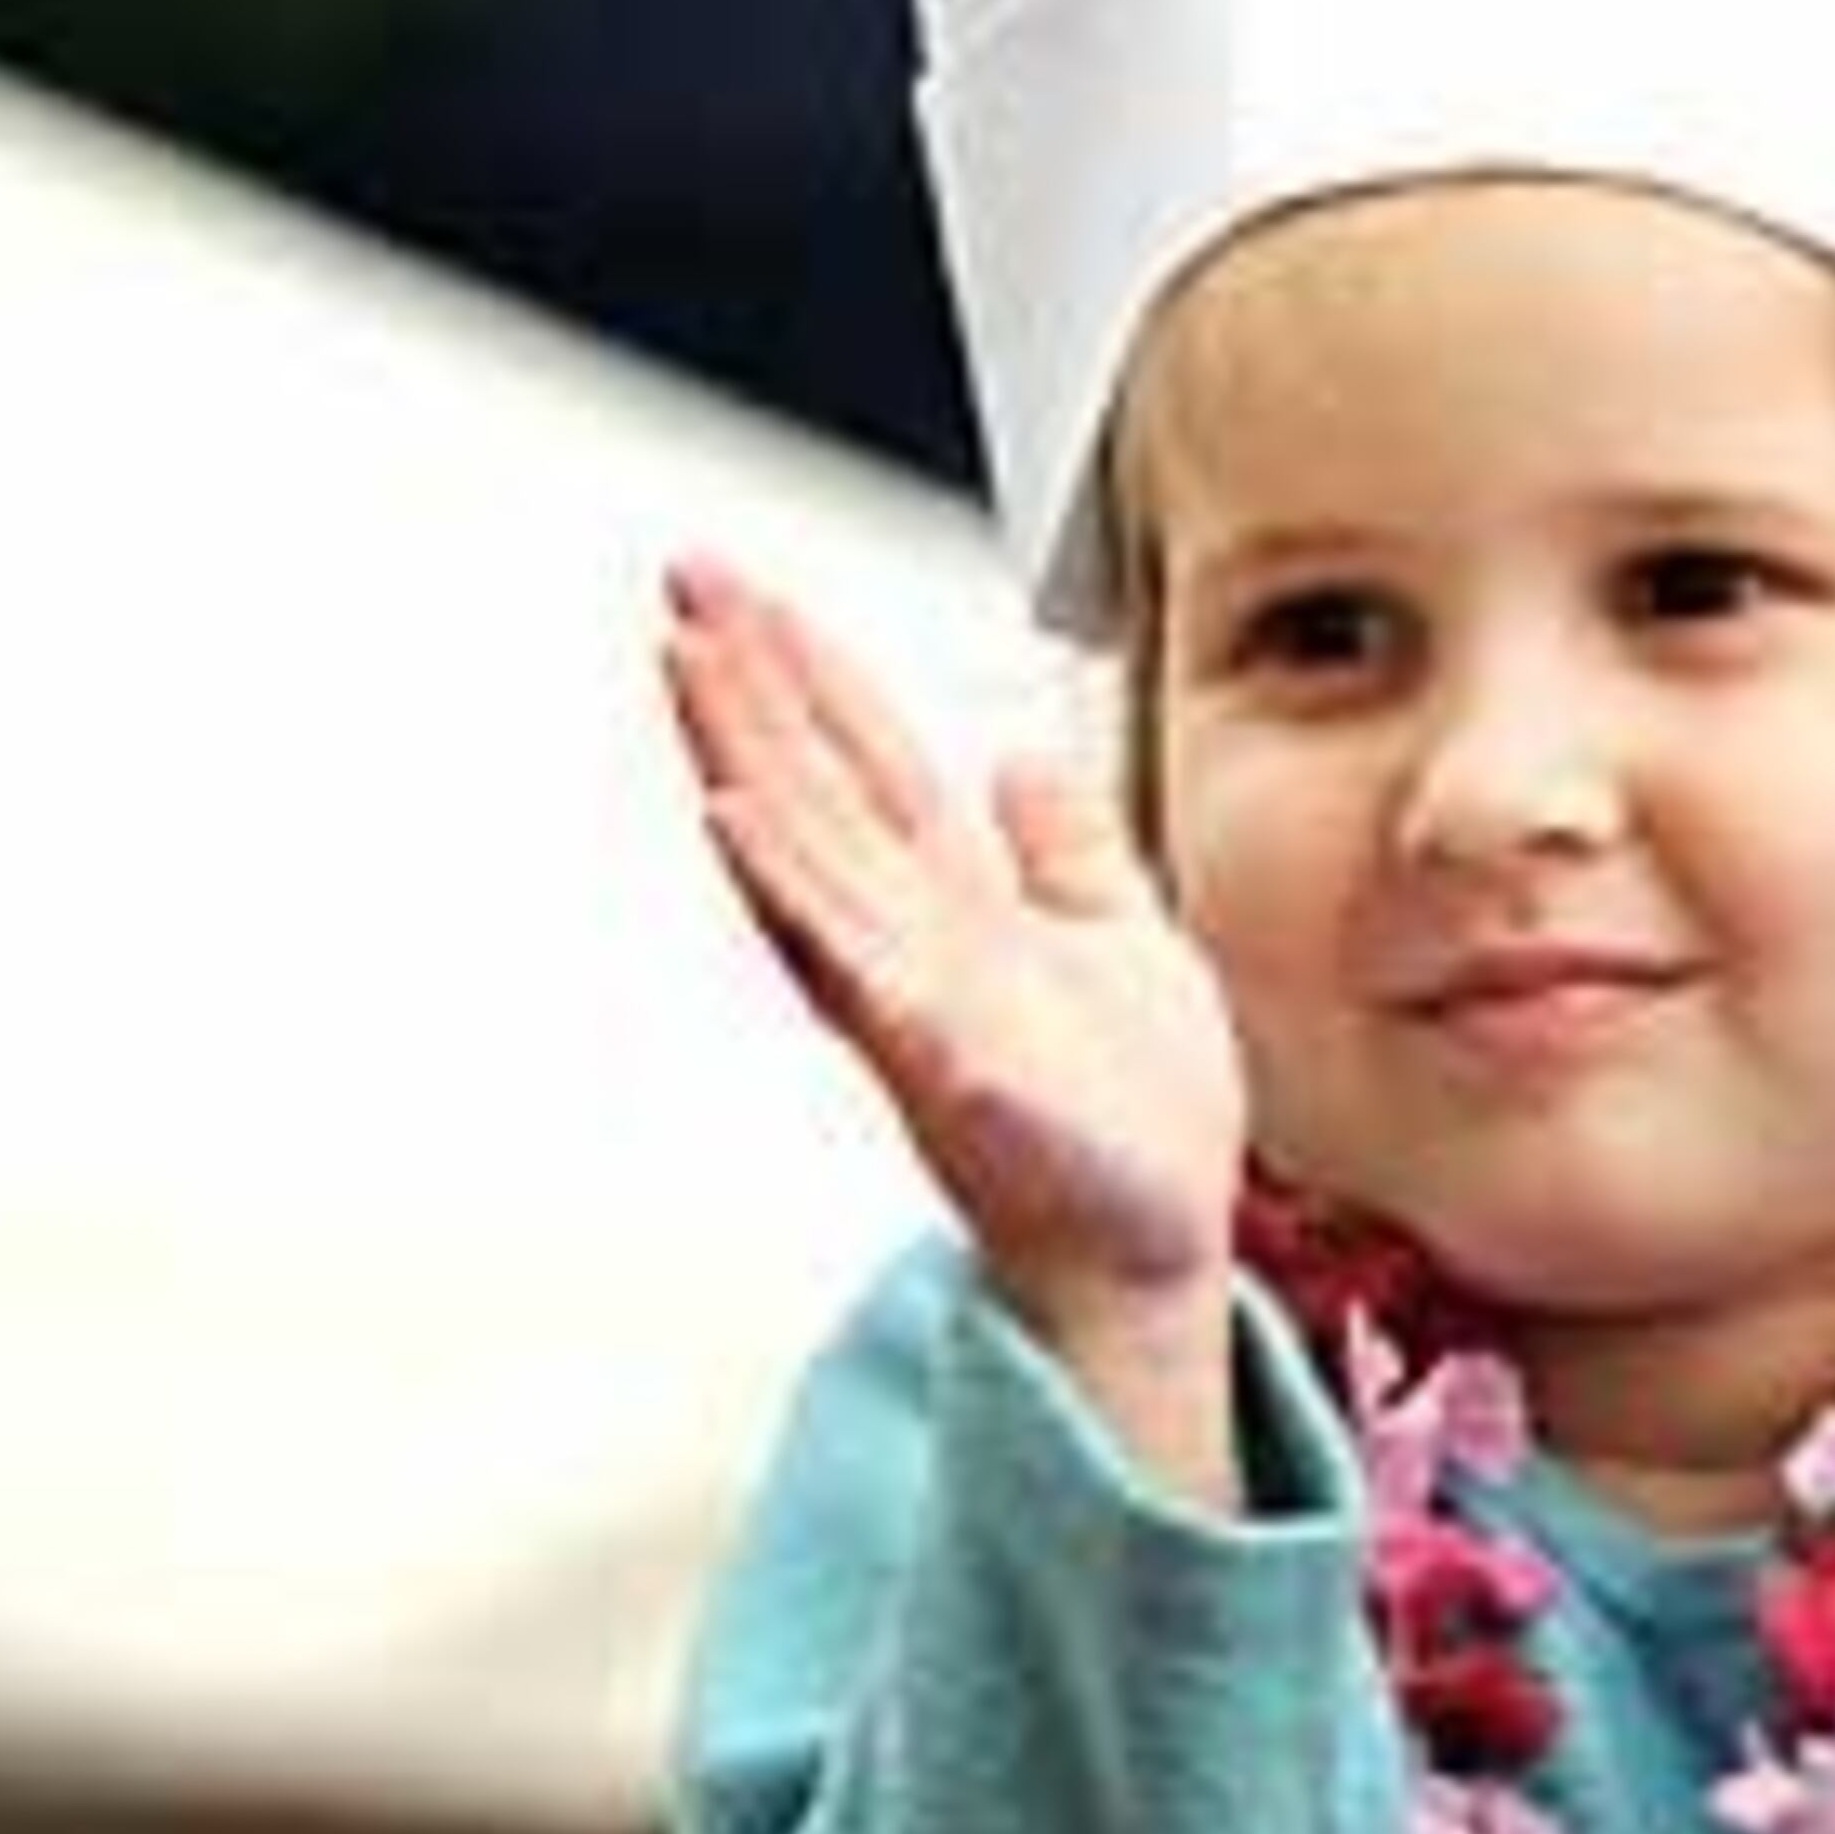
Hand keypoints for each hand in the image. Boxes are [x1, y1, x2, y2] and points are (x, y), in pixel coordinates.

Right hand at [661, 556, 1249, 1382]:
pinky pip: (846, 960)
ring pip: (809, 849)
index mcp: (959, 909)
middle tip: (686, 579)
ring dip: (744, 752)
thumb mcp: (1122, 942)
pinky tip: (737, 819)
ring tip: (688, 661)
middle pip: (816, 784)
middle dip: (751, 680)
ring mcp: (913, 997)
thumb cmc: (1132, 1131)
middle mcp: (916, 942)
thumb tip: (1024, 758)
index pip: (869, 762)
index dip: (813, 672)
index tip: (749, 596)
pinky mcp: (935, 1057)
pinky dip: (789, 887)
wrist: (1148, 1253)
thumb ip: (1068, 849)